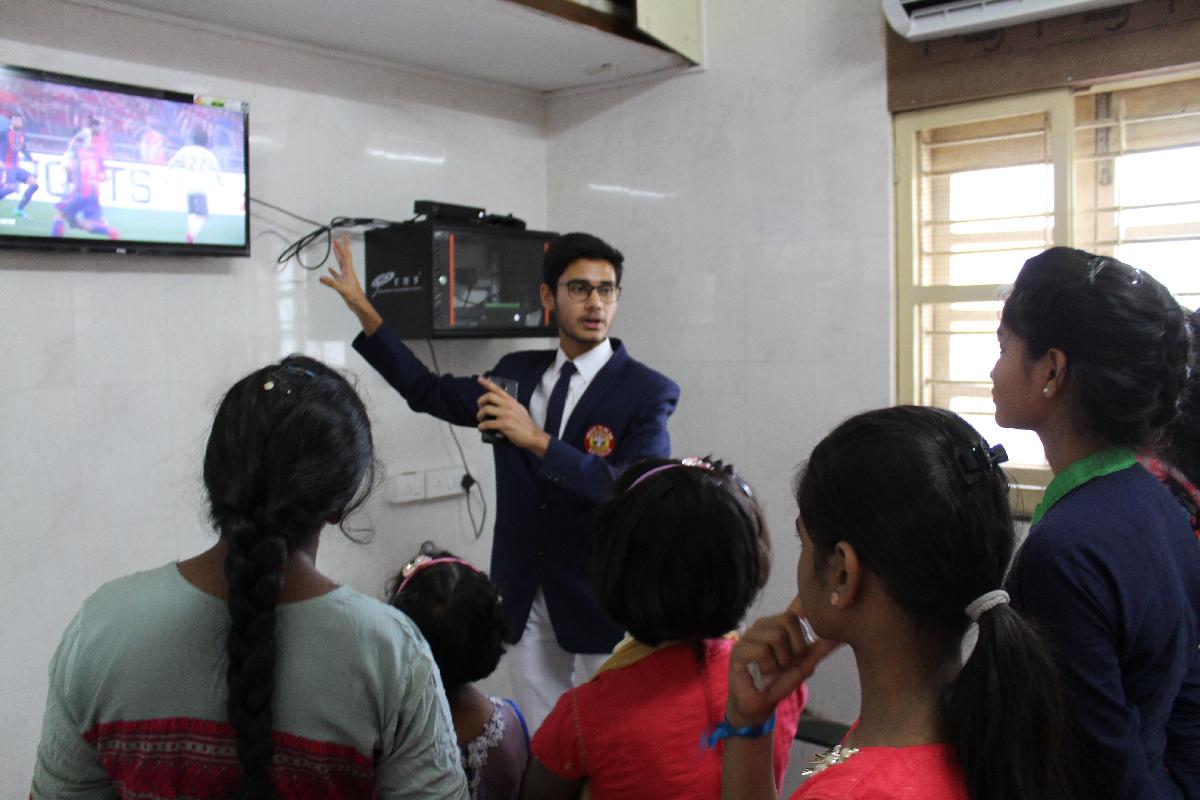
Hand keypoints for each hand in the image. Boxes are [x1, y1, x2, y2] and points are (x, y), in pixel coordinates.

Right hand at [319, 234, 382, 334]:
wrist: (359, 304)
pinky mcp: (343, 283)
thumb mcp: (341, 289)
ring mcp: (346, 277)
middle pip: (344, 256)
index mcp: (348, 271)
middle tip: (337, 239)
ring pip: (340, 263)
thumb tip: (321, 278)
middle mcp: (348, 272)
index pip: (346, 255)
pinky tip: (330, 269)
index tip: (344, 236)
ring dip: (337, 256)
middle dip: (340, 247)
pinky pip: (337, 274)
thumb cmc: (354, 297)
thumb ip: (331, 283)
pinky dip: (333, 271)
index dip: (344, 245)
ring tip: (335, 249)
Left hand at [476, 376, 550, 455]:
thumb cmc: (526, 425)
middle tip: (480, 407)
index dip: (487, 383)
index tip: (480, 379)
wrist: (533, 435)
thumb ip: (510, 405)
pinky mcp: (504, 424)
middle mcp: (508, 405)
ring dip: (480, 414)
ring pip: (486, 409)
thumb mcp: (519, 410)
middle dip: (480, 401)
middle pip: (489, 396)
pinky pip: (488, 423)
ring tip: (480, 419)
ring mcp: (506, 414)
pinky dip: (482, 426)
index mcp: (511, 401)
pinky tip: (481, 428)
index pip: (498, 389)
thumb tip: (498, 405)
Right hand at [726, 596, 840, 727]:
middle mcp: (762, 626)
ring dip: (782, 660)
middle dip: (796, 648)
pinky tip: (764, 673)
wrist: (757, 708)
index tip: (800, 646)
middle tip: (787, 664)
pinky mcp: (739, 650)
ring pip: (777, 636)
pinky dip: (769, 666)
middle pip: (789, 620)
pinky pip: (762, 650)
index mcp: (776, 625)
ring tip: (774, 670)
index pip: (794, 612)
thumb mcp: (801, 668)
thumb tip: (836, 639)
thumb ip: (815, 653)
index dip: (802, 621)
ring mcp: (748, 636)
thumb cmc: (777, 684)